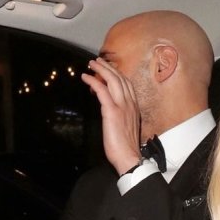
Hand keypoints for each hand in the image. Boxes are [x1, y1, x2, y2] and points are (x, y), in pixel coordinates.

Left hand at [82, 57, 142, 175]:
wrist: (129, 157)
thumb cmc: (126, 148)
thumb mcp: (127, 127)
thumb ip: (122, 116)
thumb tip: (112, 112)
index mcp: (134, 107)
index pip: (127, 84)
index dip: (116, 74)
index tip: (108, 69)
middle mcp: (130, 103)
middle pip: (120, 78)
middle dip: (108, 67)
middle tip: (97, 61)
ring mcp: (122, 106)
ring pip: (112, 79)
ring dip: (100, 69)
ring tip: (91, 64)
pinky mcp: (111, 111)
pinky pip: (102, 90)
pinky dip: (93, 81)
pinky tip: (85, 77)